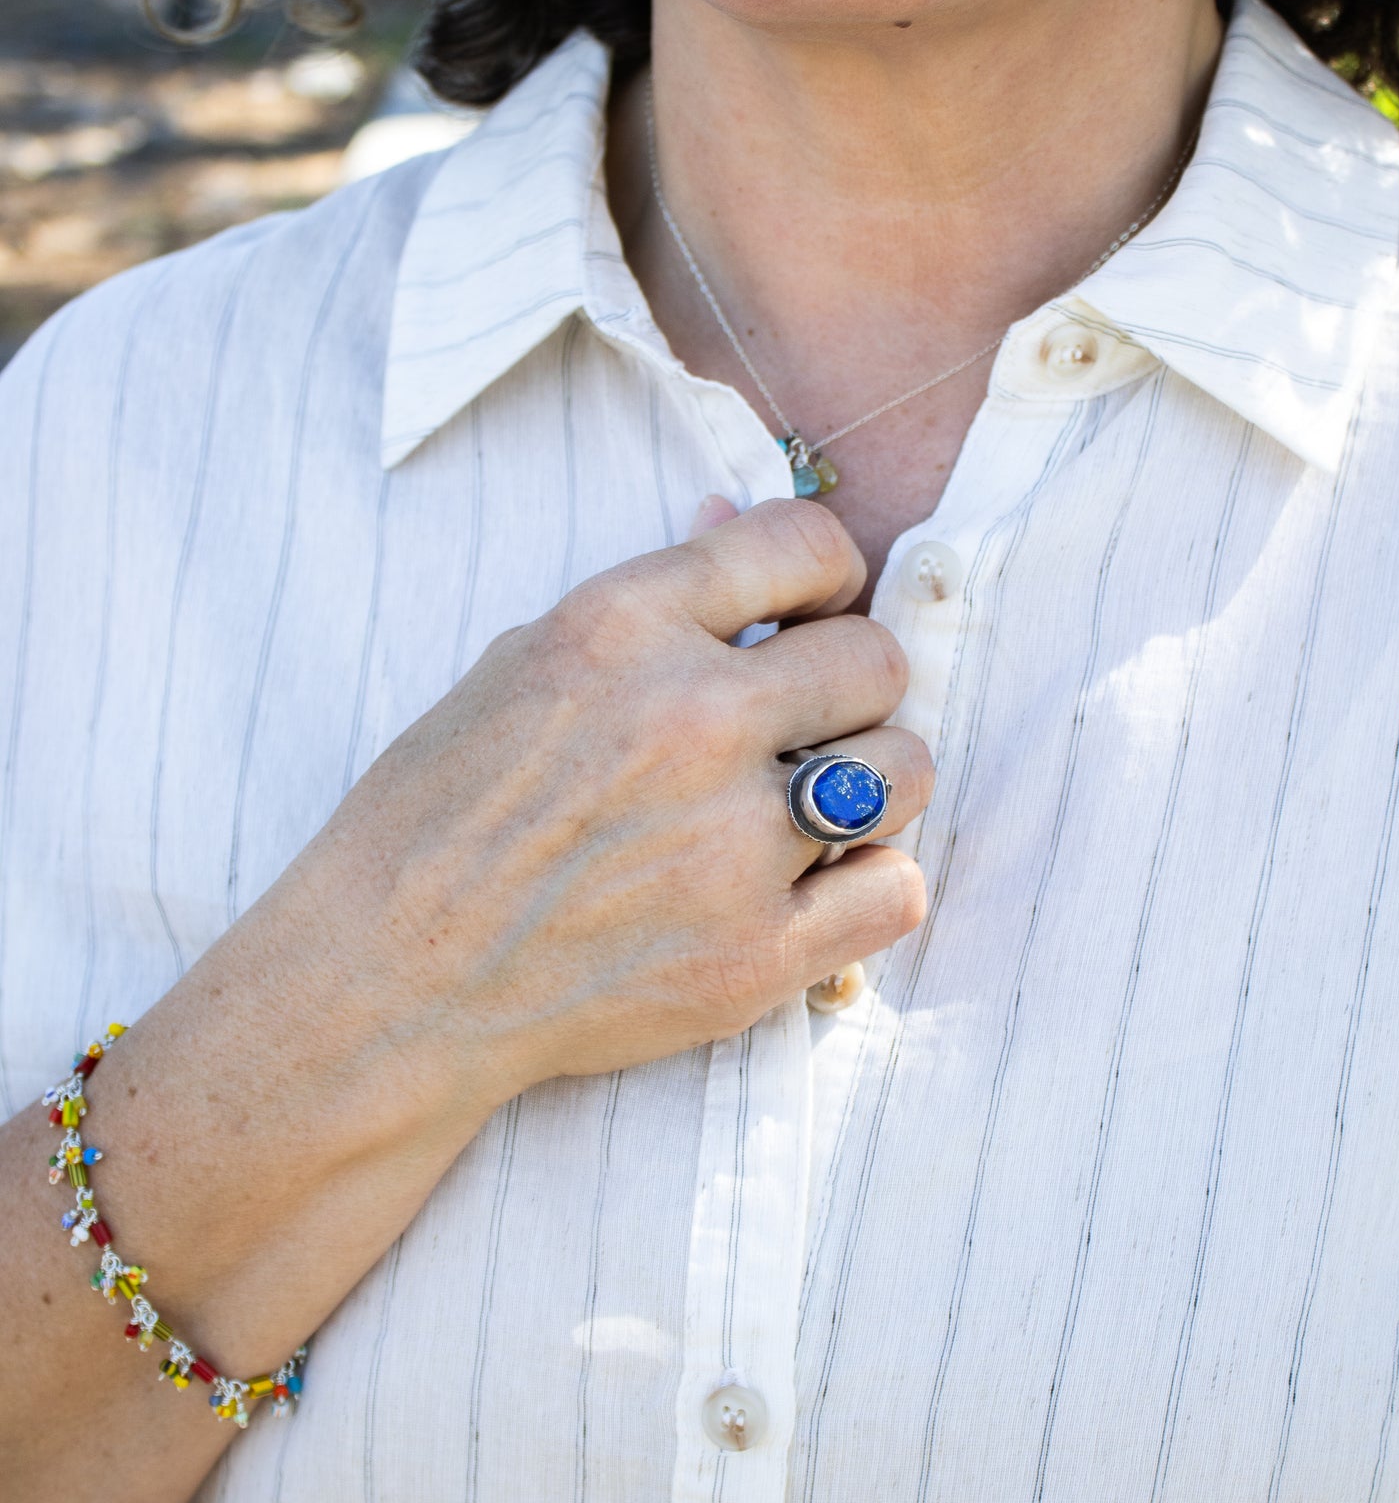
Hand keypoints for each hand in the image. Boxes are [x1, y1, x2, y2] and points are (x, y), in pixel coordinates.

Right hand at [308, 495, 932, 1111]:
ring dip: (872, 787)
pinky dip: (867, 892)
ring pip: (904, 772)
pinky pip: (896, 892)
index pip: (804, 545)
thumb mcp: (514, 669)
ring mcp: (730, 843)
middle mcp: (690, 719)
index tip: (813, 616)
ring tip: (813, 814)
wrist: (390, 985)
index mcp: (619, 627)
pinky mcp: (752, 954)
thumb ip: (643, 607)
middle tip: (809, 729)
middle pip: (876, 662)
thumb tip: (733, 517)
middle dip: (851, 689)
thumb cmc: (432, 823)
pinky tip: (817, 895)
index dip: (826, 578)